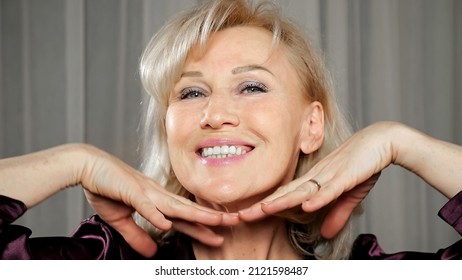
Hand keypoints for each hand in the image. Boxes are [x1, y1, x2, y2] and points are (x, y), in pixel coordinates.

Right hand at [78, 145, 238, 256]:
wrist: (87, 166)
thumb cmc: (105, 188)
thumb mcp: (120, 219)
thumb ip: (137, 235)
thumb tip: (152, 252)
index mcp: (155, 201)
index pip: (183, 218)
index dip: (201, 227)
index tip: (219, 235)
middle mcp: (156, 195)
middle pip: (187, 211)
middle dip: (210, 218)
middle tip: (234, 223)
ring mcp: (145, 192)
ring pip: (175, 206)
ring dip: (196, 215)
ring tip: (216, 222)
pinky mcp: (130, 191)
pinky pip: (145, 205)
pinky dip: (156, 215)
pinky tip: (168, 225)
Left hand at [239, 122, 397, 237]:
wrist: (382, 141)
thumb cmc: (362, 164)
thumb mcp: (348, 195)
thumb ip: (336, 213)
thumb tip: (325, 234)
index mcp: (314, 181)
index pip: (284, 196)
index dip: (264, 207)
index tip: (245, 215)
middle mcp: (316, 177)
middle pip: (285, 194)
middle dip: (262, 206)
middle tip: (239, 216)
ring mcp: (330, 175)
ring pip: (302, 190)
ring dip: (283, 200)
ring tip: (263, 209)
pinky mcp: (347, 175)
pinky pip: (331, 188)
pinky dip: (319, 197)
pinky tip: (306, 206)